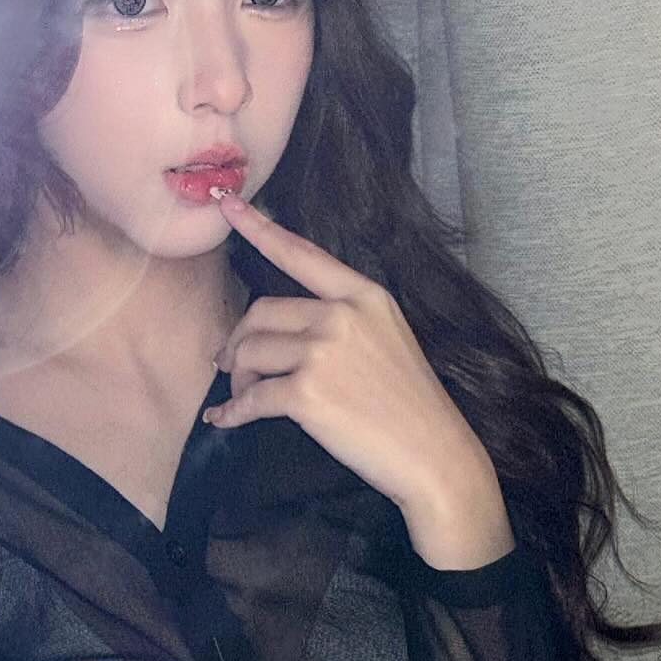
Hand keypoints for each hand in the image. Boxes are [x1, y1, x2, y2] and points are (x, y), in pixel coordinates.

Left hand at [207, 194, 513, 568]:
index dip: (259, 228)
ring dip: (237, 378)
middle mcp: (342, 315)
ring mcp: (323, 352)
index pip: (301, 254)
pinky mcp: (306, 393)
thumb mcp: (388, 339)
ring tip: (243, 397)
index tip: (227, 205)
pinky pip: (250, 397)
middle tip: (232, 366)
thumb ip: (342, 320)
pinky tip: (226, 421)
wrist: (435, 455)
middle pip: (260, 312)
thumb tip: (281, 328)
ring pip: (250, 352)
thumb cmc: (410, 406)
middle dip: (239, 341)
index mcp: (364, 295)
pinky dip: (232, 413)